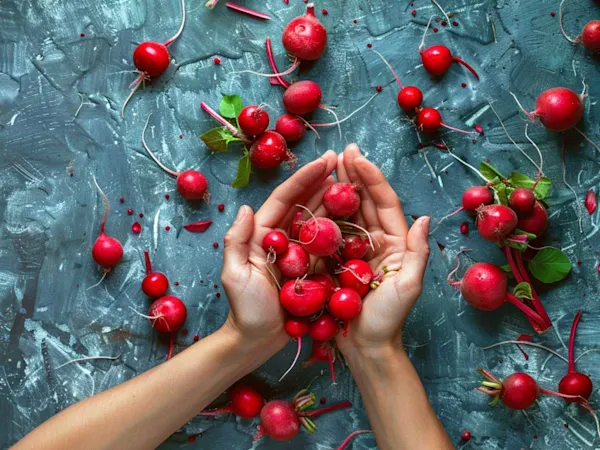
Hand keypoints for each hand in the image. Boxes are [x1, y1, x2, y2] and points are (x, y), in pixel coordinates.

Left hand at [220, 151, 337, 352]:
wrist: (258, 341)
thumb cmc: (246, 311)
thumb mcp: (235, 276)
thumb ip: (236, 242)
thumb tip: (246, 208)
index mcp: (262, 233)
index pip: (285, 198)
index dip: (304, 178)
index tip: (325, 161)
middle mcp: (281, 237)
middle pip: (304, 202)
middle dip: (322, 180)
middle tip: (344, 161)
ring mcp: (298, 251)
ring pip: (318, 218)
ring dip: (333, 198)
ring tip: (352, 180)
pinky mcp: (311, 266)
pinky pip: (327, 242)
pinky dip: (339, 226)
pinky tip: (354, 214)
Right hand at [334, 144, 430, 355]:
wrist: (365, 347)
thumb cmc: (387, 320)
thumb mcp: (408, 288)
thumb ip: (416, 253)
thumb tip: (423, 219)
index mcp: (396, 242)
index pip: (384, 203)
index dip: (371, 178)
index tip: (356, 156)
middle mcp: (377, 240)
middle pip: (365, 201)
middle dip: (354, 174)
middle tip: (341, 150)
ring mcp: (356, 249)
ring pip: (347, 211)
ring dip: (338, 187)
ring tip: (327, 164)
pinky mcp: (338, 259)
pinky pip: (330, 231)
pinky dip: (323, 211)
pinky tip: (312, 196)